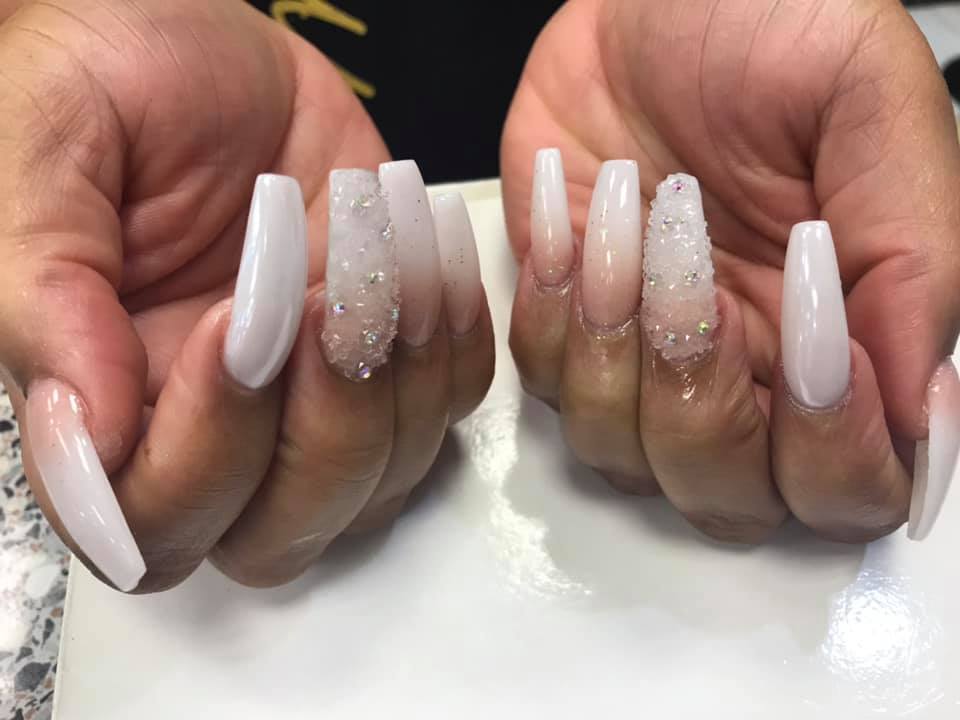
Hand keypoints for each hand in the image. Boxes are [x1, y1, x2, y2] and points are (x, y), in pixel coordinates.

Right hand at [0, 0, 493, 591]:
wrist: (204, 38)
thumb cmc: (111, 79)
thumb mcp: (44, 153)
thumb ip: (44, 302)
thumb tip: (85, 440)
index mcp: (108, 402)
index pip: (156, 523)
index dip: (205, 449)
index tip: (236, 319)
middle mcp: (212, 428)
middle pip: (279, 536)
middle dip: (323, 429)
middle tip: (325, 297)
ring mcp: (310, 401)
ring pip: (378, 486)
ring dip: (400, 378)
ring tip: (381, 249)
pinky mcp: (386, 359)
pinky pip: (450, 407)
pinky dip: (455, 341)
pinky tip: (424, 249)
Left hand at [501, 0, 959, 542]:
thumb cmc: (768, 23)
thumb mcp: (871, 105)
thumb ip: (916, 261)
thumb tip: (924, 415)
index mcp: (836, 340)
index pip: (844, 489)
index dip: (828, 451)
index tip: (813, 339)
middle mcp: (742, 369)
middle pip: (722, 496)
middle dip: (699, 397)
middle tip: (694, 265)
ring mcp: (643, 355)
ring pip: (618, 453)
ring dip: (616, 341)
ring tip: (634, 212)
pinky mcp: (564, 319)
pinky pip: (541, 379)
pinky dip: (552, 304)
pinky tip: (576, 214)